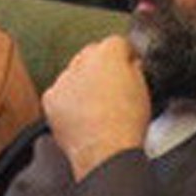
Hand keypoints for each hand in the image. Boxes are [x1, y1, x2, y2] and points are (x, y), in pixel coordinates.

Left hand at [44, 37, 152, 179]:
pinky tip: (82, 116)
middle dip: (101, 68)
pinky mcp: (51, 98)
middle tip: (111, 90)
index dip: (125, 57)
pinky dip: (68, 102)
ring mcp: (64, 79)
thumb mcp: (144, 90)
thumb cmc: (126, 125)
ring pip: (74, 74)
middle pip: (92, 55)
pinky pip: (60, 93)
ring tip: (97, 108)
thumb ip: (135, 69)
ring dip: (83, 84)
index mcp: (109, 54)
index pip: (117, 44)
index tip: (127, 67)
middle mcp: (83, 61)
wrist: (106, 151)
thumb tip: (130, 65)